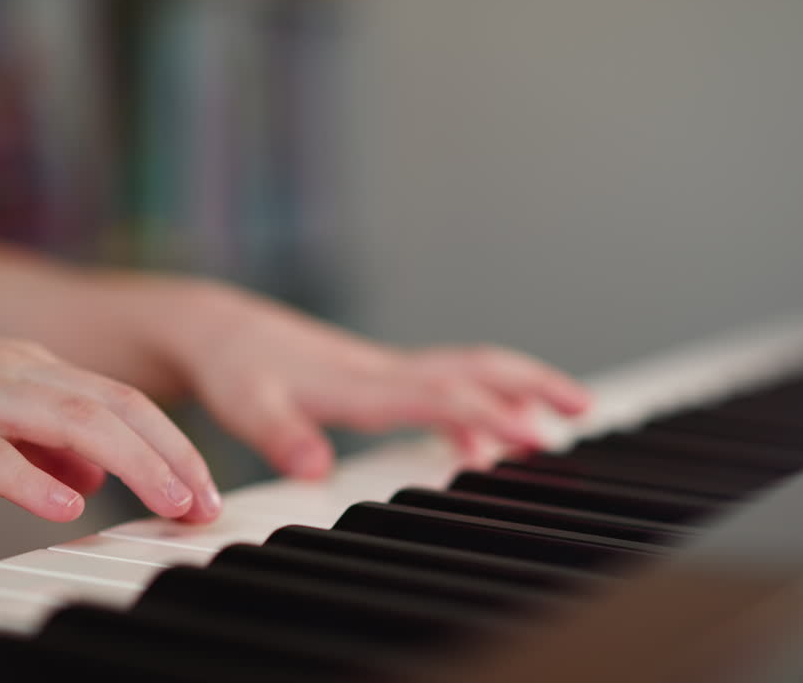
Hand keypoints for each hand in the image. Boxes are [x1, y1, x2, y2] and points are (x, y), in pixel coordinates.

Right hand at [0, 308, 219, 522]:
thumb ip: (40, 439)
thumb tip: (94, 480)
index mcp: (31, 367)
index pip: (124, 401)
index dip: (174, 445)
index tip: (207, 492)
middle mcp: (13, 370)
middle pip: (114, 407)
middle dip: (172, 457)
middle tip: (206, 506)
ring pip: (69, 420)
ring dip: (131, 464)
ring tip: (169, 505)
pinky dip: (29, 477)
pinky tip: (64, 508)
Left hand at [159, 283, 590, 477]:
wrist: (220, 331)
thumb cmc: (235, 368)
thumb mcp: (246, 406)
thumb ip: (281, 436)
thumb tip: (315, 470)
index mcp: (363, 382)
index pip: (442, 395)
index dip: (491, 414)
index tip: (536, 433)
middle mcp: (385, 372)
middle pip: (475, 370)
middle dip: (532, 385)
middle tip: (583, 406)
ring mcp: (386, 373)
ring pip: (467, 376)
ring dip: (516, 395)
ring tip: (556, 426)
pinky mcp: (378, 379)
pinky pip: (442, 393)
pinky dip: (474, 417)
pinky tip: (481, 451)